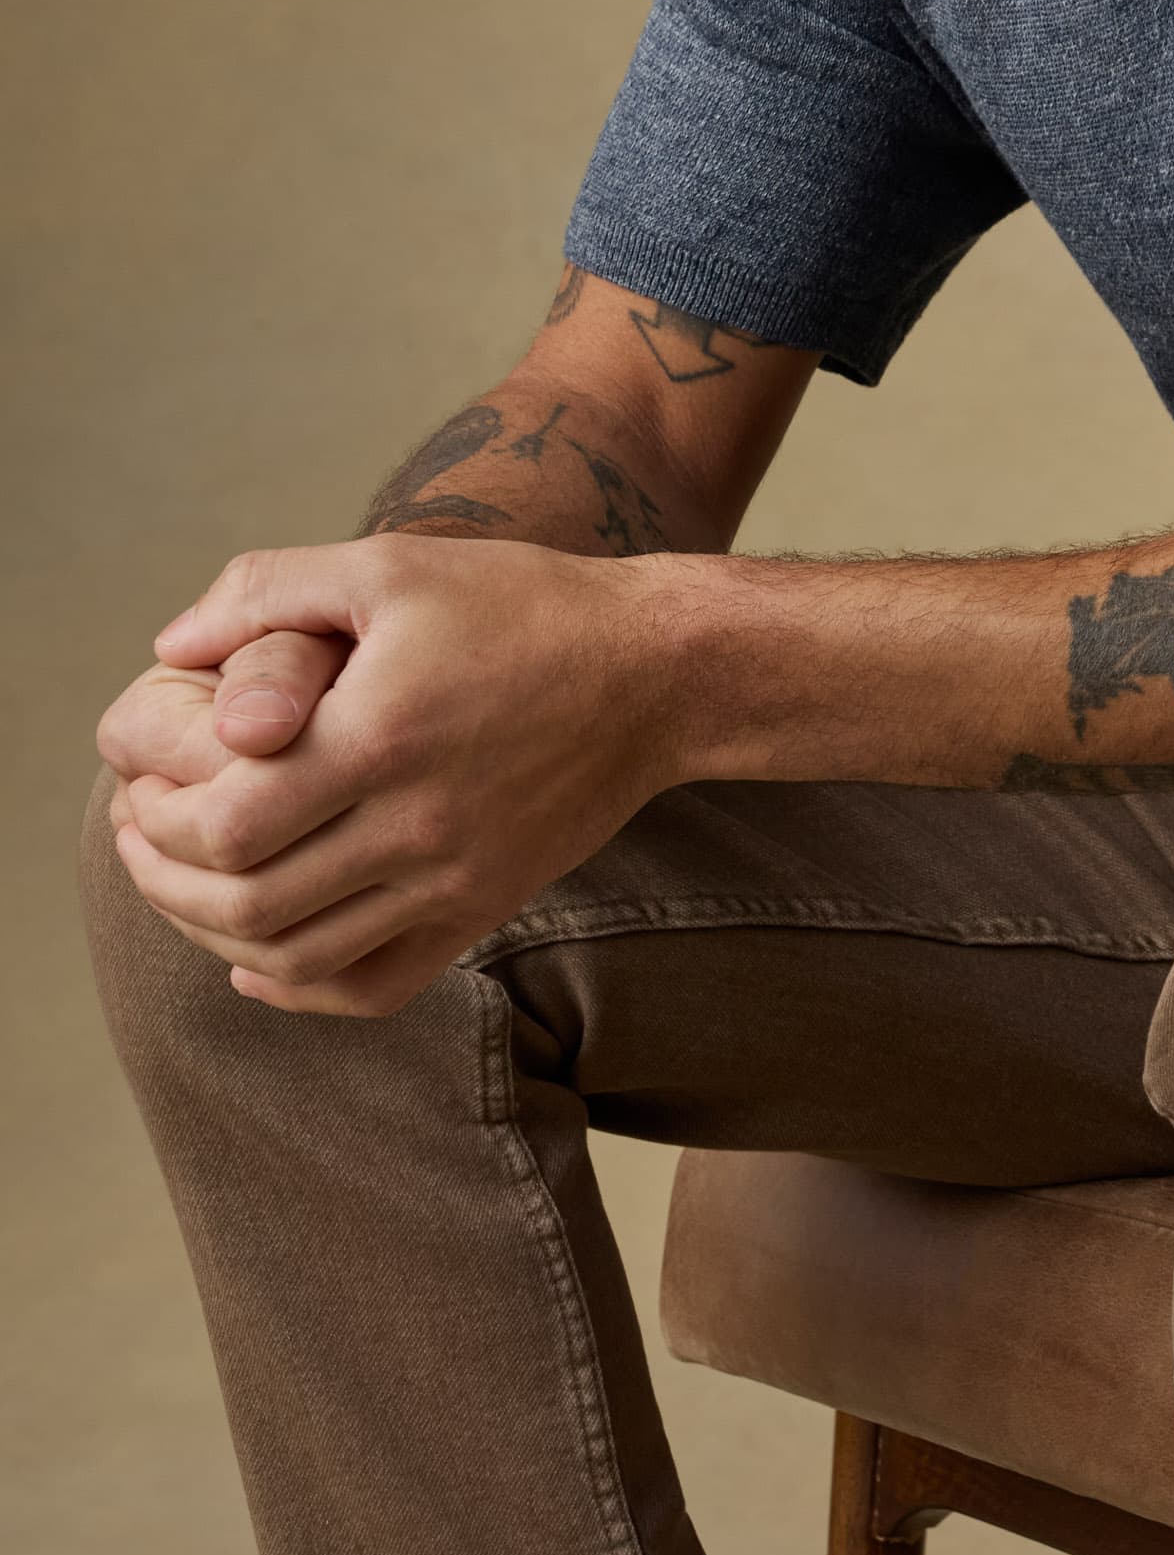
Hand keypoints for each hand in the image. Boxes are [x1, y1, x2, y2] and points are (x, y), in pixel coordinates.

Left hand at [109, 540, 682, 1018]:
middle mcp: (415, 823)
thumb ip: (269, 591)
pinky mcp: (481, 906)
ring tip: (184, 880)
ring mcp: (452, 878)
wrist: (655, 672)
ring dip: (210, 930)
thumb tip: (170, 647)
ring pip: (294, 955)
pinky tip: (256, 962)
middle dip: (163, 872)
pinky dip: (297, 989)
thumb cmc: (522, 605)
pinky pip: (372, 985)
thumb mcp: (392, 565)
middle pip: (245, 900)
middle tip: (141, 829)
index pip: (226, 821)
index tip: (137, 777)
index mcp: (381, 735)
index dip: (157, 813)